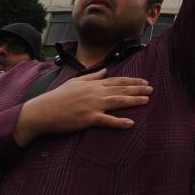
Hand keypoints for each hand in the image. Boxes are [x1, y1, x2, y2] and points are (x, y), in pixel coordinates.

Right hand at [13, 70, 151, 146]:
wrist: (42, 111)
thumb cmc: (57, 97)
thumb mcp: (75, 82)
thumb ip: (92, 77)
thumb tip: (105, 71)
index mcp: (93, 85)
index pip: (117, 81)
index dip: (132, 81)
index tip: (144, 81)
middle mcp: (95, 93)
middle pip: (121, 90)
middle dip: (138, 89)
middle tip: (152, 89)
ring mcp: (92, 105)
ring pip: (118, 102)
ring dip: (134, 101)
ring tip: (147, 100)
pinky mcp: (88, 119)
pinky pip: (107, 121)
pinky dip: (119, 122)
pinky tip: (130, 123)